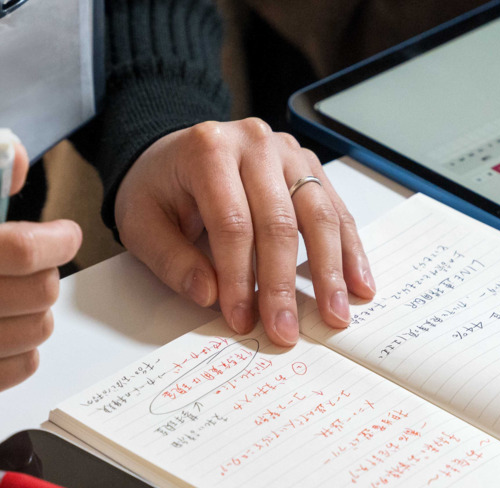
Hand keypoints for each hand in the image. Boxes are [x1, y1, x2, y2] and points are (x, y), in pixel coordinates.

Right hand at [0, 145, 81, 406]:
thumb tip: (18, 157)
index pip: (20, 251)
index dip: (58, 241)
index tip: (65, 235)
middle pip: (38, 293)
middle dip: (44, 273)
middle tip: (24, 268)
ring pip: (38, 330)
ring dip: (34, 310)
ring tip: (3, 297)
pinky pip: (24, 365)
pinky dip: (20, 345)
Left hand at [113, 118, 375, 346]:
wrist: (172, 155)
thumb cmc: (158, 189)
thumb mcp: (141, 224)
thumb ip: (171, 260)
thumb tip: (209, 295)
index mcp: (208, 150)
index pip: (233, 223)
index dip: (239, 277)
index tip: (242, 320)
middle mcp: (254, 143)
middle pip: (279, 221)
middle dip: (282, 284)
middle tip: (286, 331)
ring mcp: (287, 151)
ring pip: (318, 214)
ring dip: (329, 271)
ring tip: (335, 315)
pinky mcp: (308, 166)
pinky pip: (335, 210)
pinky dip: (349, 250)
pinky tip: (358, 284)